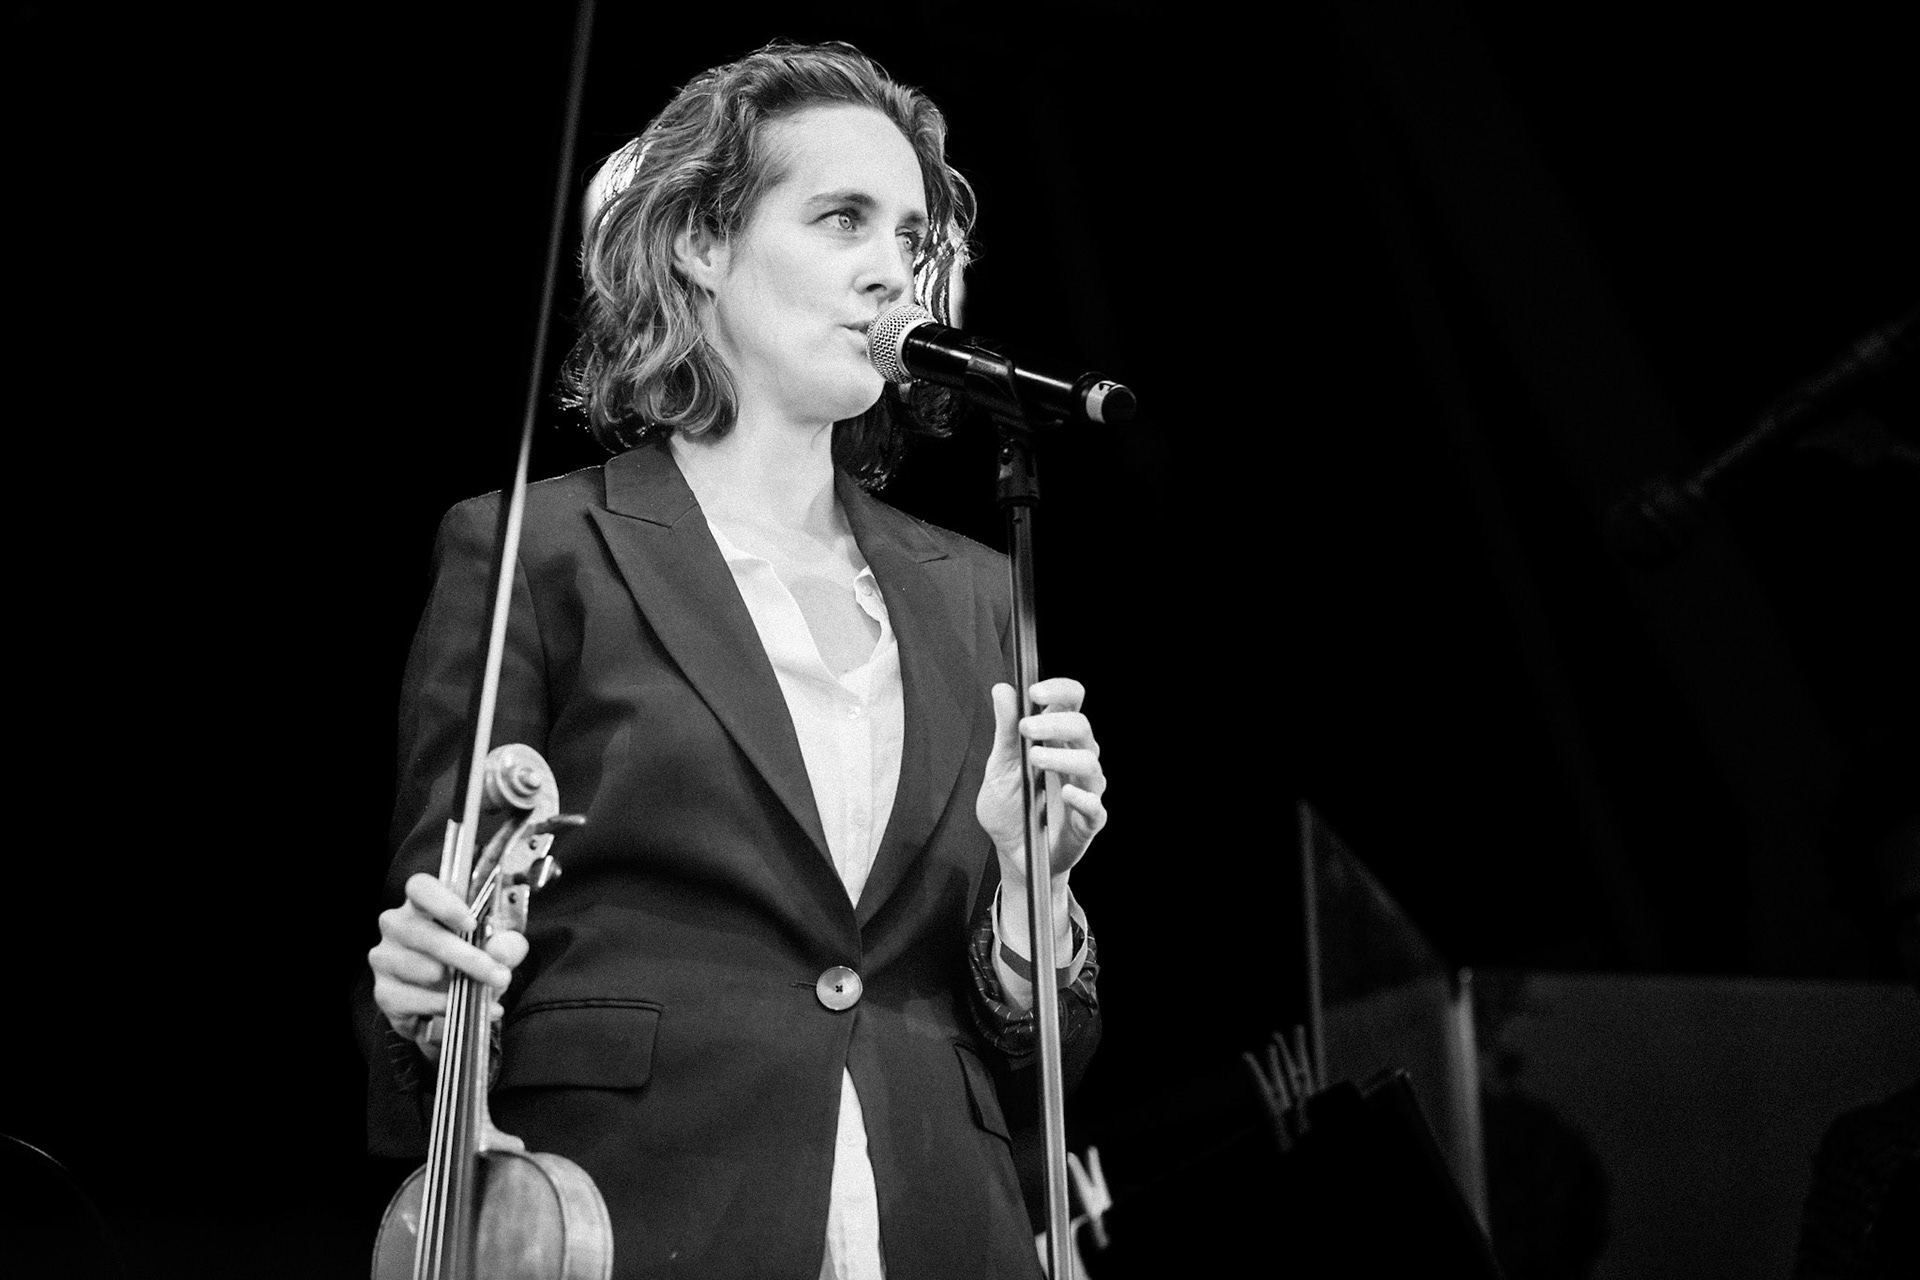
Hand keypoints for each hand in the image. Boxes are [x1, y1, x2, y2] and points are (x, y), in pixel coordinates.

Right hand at [368, 872, 527, 1057]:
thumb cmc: (468, 964)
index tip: (471, 922)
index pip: (420, 887)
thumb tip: (502, 950)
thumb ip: (506, 946)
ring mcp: (385, 958)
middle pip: (423, 933)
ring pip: (420, 968)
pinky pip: (412, 999)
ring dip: (457, 984)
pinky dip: (443, 1007)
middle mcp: (396, 926)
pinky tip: (463, 1010)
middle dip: (466, 957)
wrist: (449, 1006)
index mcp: (423, 905)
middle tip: (498, 975)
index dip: (443, 901)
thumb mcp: (496, 951)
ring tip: (483, 992)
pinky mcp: (383, 992)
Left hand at [975, 677, 1107, 886]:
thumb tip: (1003, 690)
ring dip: (1062, 756)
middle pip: (1082, 726)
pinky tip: (1064, 793)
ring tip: (1034, 760)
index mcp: (1056, 739)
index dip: (1060, 690)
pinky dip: (1082, 797)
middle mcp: (1075, 759)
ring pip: (1090, 762)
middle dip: (1054, 722)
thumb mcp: (999, 767)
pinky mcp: (1088, 821)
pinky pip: (1095, 806)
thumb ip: (1005, 731)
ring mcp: (1085, 789)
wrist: (1011, 853)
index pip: (1072, 701)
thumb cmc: (1010, 809)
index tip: (1035, 692)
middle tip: (1027, 728)